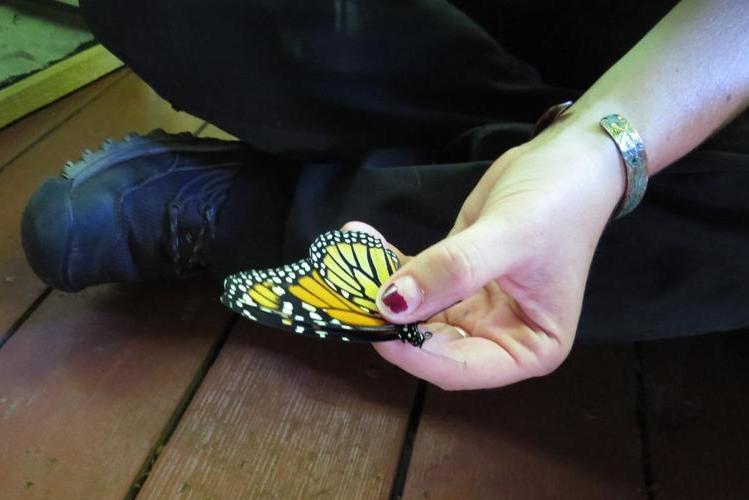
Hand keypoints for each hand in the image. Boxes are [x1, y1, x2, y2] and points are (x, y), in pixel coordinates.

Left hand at [347, 125, 625, 389]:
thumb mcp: (509, 238)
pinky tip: (360, 238)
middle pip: (431, 344)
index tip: (376, 326)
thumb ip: (453, 272)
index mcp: (528, 348)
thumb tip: (391, 304)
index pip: (461, 369)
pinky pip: (415, 281)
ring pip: (415, 313)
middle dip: (389, 320)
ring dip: (380, 289)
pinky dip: (387, 264)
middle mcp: (498, 336)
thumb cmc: (557, 204)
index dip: (415, 354)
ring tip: (347, 259)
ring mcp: (474, 307)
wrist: (568, 159)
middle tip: (347, 291)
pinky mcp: (454, 278)